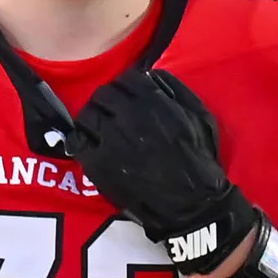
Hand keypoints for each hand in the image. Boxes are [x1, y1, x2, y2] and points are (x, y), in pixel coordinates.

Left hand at [68, 70, 258, 277]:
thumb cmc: (198, 159)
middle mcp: (128, 116)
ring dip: (90, 120)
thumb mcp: (198, 114)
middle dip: (105, 102)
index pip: (125, 79)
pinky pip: (79, 143)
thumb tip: (150, 75)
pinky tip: (86, 146)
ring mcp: (110, 140)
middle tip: (108, 114)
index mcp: (153, 101)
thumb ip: (174, 89)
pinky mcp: (98, 164)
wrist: (189, 203)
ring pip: (86, 116)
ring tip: (96, 129)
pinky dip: (80, 141)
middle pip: (102, 95)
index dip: (124, 87)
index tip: (124, 97)